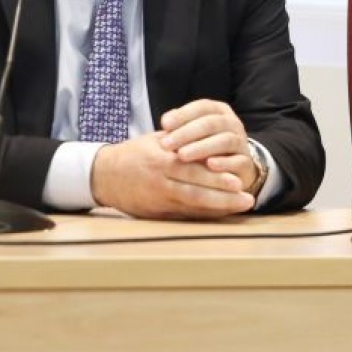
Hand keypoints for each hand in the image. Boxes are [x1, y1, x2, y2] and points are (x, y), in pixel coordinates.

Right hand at [88, 98, 257, 219]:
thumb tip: (211, 138)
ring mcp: (158, 197)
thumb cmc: (134, 154)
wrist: (103, 175)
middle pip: (196, 188)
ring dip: (219, 206)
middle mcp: (161, 179)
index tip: (238, 177)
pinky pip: (185, 213)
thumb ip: (182, 141)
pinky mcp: (156, 210)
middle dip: (223, 194)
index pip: (193, 167)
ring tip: (242, 205)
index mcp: (162, 158)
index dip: (216, 174)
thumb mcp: (155, 141)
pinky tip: (223, 213)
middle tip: (247, 196)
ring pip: (192, 203)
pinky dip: (205, 213)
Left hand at [158, 98, 259, 190]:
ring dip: (202, 147)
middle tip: (167, 144)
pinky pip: (238, 161)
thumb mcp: (193, 134)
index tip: (164, 125)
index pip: (202, 107)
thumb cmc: (205, 147)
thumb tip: (165, 121)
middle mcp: (233, 124)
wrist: (233, 168)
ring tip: (182, 155)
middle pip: (211, 123)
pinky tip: (209, 165)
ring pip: (225, 140)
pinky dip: (224, 163)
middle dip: (187, 133)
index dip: (183, 114)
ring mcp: (241, 143)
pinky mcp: (247, 163)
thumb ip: (180, 127)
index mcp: (219, 111)